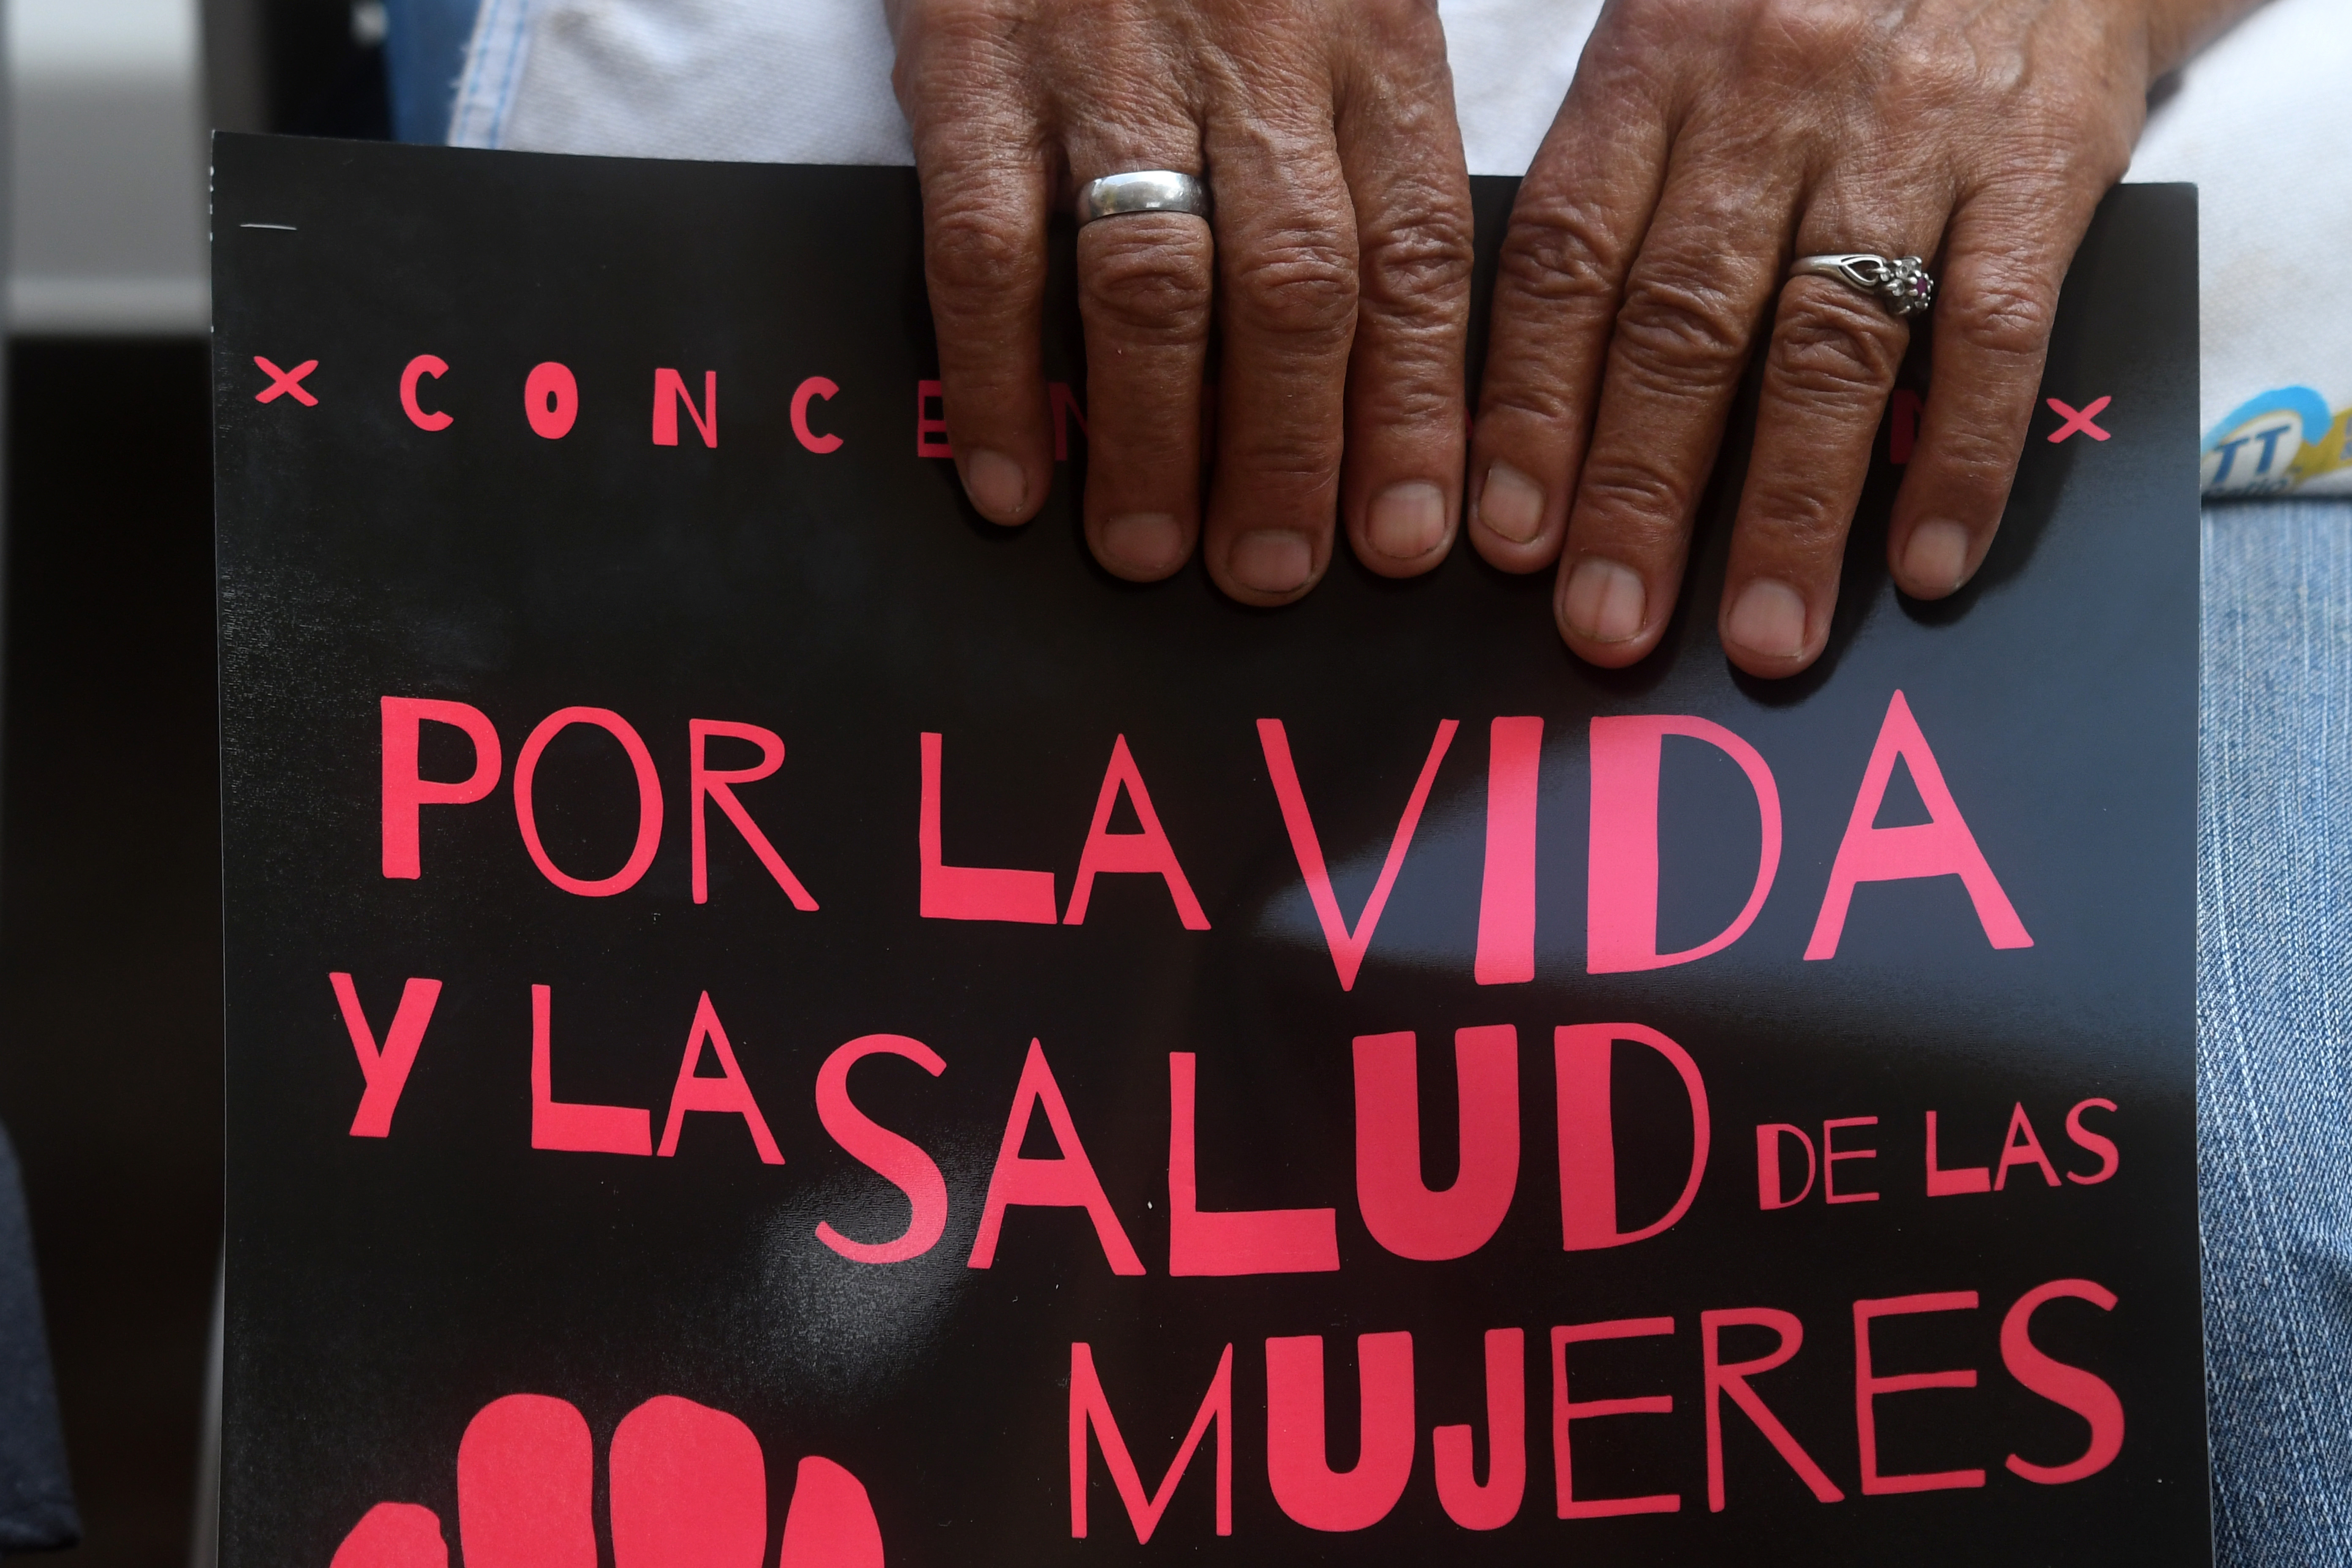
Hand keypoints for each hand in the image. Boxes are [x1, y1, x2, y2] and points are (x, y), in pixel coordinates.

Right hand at [887, 0, 1474, 603]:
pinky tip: (1012, 477)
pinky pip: (988, 245)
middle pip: (1298, 288)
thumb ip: (1363, 152)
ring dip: (1155, 439)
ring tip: (1150, 553)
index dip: (1413, 411)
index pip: (1412, 255)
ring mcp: (1107, 61)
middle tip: (1271, 577)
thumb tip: (1393, 366)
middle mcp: (1251, 52)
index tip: (1407, 536)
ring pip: (1154, 280)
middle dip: (1291, 453)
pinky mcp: (972, 58)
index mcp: (1364, 40)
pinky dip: (1000, 376)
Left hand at [1464, 0, 2247, 676]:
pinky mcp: (2038, 162)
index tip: (1504, 540)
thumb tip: (1527, 387)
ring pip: (1828, 344)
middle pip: (1681, 324)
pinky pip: (1992, 330)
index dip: (1528, 409)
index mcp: (1657, 64)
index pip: (1566, 260)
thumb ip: (1615, 185)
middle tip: (1605, 625)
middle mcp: (1769, 98)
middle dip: (1636, 492)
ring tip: (1763, 638)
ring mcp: (1907, 134)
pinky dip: (1957, 457)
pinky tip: (1924, 565)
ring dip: (1791, 510)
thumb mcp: (1687, 35)